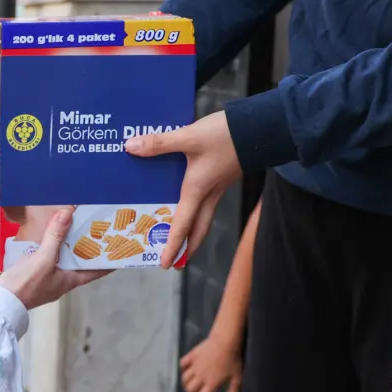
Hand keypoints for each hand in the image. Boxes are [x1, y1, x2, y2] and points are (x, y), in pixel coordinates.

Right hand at [0, 207, 109, 308]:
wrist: (0, 299)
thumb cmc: (26, 285)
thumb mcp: (44, 258)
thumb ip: (55, 236)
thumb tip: (67, 214)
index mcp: (69, 281)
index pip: (95, 272)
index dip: (107, 263)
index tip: (118, 253)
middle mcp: (60, 281)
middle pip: (77, 263)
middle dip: (85, 249)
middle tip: (93, 232)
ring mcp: (45, 280)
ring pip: (60, 260)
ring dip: (64, 247)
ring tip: (69, 230)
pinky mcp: (30, 276)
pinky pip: (43, 260)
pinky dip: (46, 249)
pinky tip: (43, 239)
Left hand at [125, 111, 240, 268]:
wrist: (261, 126)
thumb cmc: (225, 135)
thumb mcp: (189, 137)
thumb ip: (159, 143)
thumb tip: (131, 147)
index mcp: (197, 190)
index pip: (183, 226)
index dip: (174, 246)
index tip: (166, 264)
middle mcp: (209, 193)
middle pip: (199, 228)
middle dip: (188, 246)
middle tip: (177, 261)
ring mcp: (218, 186)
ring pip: (204, 216)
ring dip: (193, 230)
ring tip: (181, 237)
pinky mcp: (222, 175)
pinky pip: (207, 200)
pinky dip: (197, 209)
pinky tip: (188, 200)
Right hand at [180, 332, 242, 391]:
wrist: (225, 341)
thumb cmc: (233, 359)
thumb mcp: (237, 377)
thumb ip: (233, 391)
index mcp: (211, 383)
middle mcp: (200, 376)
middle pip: (190, 390)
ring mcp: (194, 366)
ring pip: (185, 379)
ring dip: (186, 384)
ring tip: (190, 385)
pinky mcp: (192, 356)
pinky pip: (183, 364)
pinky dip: (183, 368)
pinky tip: (186, 369)